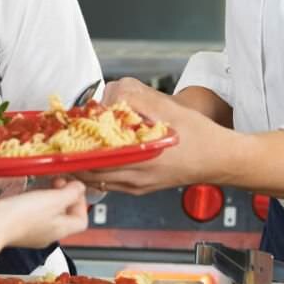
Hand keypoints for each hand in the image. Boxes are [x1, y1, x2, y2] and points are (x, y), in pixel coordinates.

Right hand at [0, 178, 88, 247]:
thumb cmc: (21, 215)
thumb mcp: (53, 199)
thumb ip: (70, 193)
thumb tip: (80, 188)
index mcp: (60, 229)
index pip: (81, 220)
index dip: (81, 202)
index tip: (73, 188)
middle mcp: (48, 233)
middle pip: (65, 215)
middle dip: (64, 196)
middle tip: (57, 182)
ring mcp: (32, 231)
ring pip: (48, 212)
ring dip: (49, 196)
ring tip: (43, 183)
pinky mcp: (18, 225)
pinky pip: (32, 212)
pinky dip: (34, 200)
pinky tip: (28, 191)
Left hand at [75, 77, 228, 194]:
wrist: (220, 159)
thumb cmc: (199, 135)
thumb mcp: (166, 107)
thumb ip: (134, 96)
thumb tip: (107, 96)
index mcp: (140, 159)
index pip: (93, 157)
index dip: (74, 143)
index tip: (65, 129)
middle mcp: (135, 179)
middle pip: (88, 172)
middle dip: (73, 155)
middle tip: (63, 137)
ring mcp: (137, 186)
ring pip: (96, 178)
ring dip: (82, 163)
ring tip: (75, 144)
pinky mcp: (140, 188)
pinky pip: (109, 181)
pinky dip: (97, 169)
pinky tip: (95, 153)